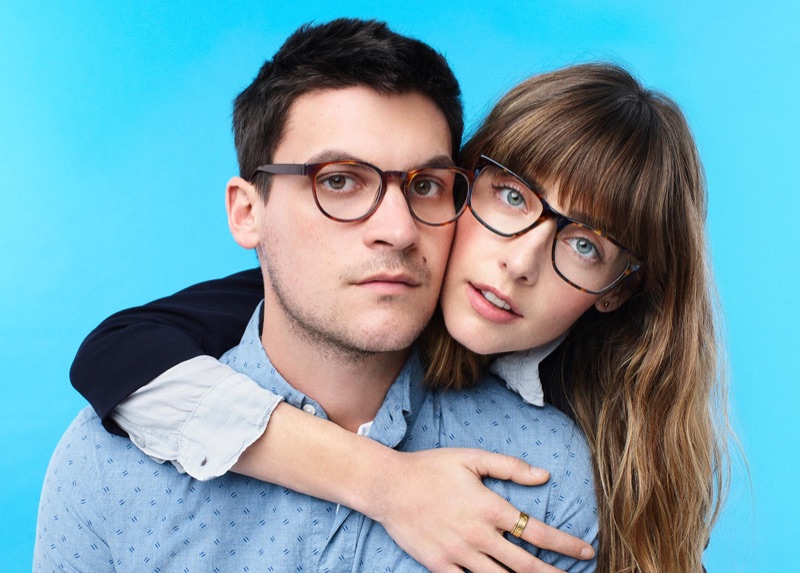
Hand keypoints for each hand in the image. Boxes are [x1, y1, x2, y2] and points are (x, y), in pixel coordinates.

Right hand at [368, 448, 593, 572]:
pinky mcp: (440, 565)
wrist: (388, 486)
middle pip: (526, 565)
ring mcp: (459, 554)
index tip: (586, 551)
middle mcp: (478, 535)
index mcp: (489, 507)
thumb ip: (509, 467)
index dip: (566, 545)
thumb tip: (544, 475)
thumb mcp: (471, 458)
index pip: (538, 531)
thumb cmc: (430, 468)